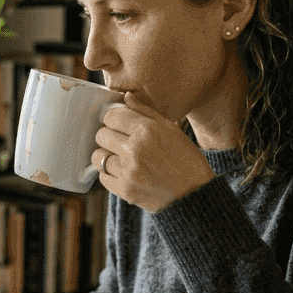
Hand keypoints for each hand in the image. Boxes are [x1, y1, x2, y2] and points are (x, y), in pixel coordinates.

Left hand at [92, 92, 215, 212]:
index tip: (118, 123)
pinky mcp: (125, 190)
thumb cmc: (186, 160)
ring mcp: (128, 171)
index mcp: (148, 131)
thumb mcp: (172, 130)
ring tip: (119, 157)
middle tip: (119, 141)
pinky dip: (109, 173)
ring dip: (106, 155)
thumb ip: (147, 112)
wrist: (194, 196)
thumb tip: (126, 97)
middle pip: (101, 135)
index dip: (113, 118)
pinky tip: (122, 172)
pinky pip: (103, 177)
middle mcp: (135, 149)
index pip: (112, 116)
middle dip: (108, 136)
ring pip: (98, 156)